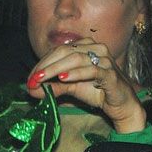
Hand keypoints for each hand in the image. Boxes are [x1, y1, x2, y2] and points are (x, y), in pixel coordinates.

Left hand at [26, 39, 145, 133]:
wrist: (121, 104)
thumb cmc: (98, 92)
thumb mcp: (71, 88)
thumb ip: (53, 86)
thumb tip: (31, 89)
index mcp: (86, 47)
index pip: (59, 51)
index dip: (42, 63)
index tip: (30, 79)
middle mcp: (96, 48)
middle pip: (65, 52)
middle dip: (46, 66)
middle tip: (32, 80)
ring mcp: (105, 60)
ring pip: (76, 59)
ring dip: (56, 70)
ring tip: (42, 79)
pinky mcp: (111, 73)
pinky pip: (92, 70)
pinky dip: (76, 74)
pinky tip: (64, 78)